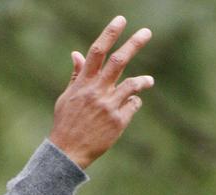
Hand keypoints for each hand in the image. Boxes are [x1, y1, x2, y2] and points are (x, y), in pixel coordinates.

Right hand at [49, 15, 153, 169]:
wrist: (68, 152)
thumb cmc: (66, 123)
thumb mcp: (66, 97)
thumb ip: (76, 76)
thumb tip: (76, 54)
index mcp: (83, 83)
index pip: (97, 51)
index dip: (110, 33)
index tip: (121, 20)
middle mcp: (97, 91)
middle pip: (119, 61)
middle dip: (134, 44)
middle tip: (147, 32)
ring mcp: (108, 106)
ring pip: (132, 85)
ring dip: (143, 81)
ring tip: (149, 81)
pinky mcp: (118, 122)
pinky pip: (133, 105)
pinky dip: (134, 103)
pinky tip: (131, 106)